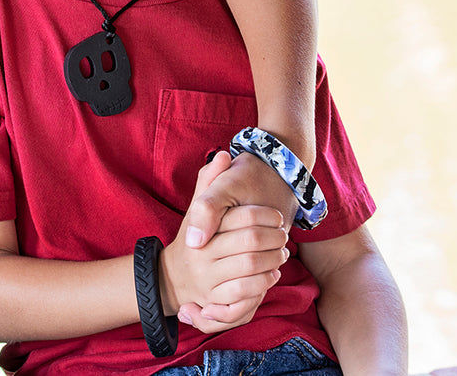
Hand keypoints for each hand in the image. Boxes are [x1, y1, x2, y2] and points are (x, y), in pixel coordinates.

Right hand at [162, 152, 287, 333]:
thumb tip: (222, 155)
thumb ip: (209, 181)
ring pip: (251, 268)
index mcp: (200, 225)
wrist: (173, 277)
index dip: (267, 216)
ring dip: (273, 260)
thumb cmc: (194, 237)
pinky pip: (245, 293)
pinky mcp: (214, 300)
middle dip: (275, 239)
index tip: (277, 218)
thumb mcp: (197, 207)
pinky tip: (272, 274)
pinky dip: (263, 283)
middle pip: (251, 242)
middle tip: (284, 237)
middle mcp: (201, 254)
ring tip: (281, 254)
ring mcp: (207, 279)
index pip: (243, 218)